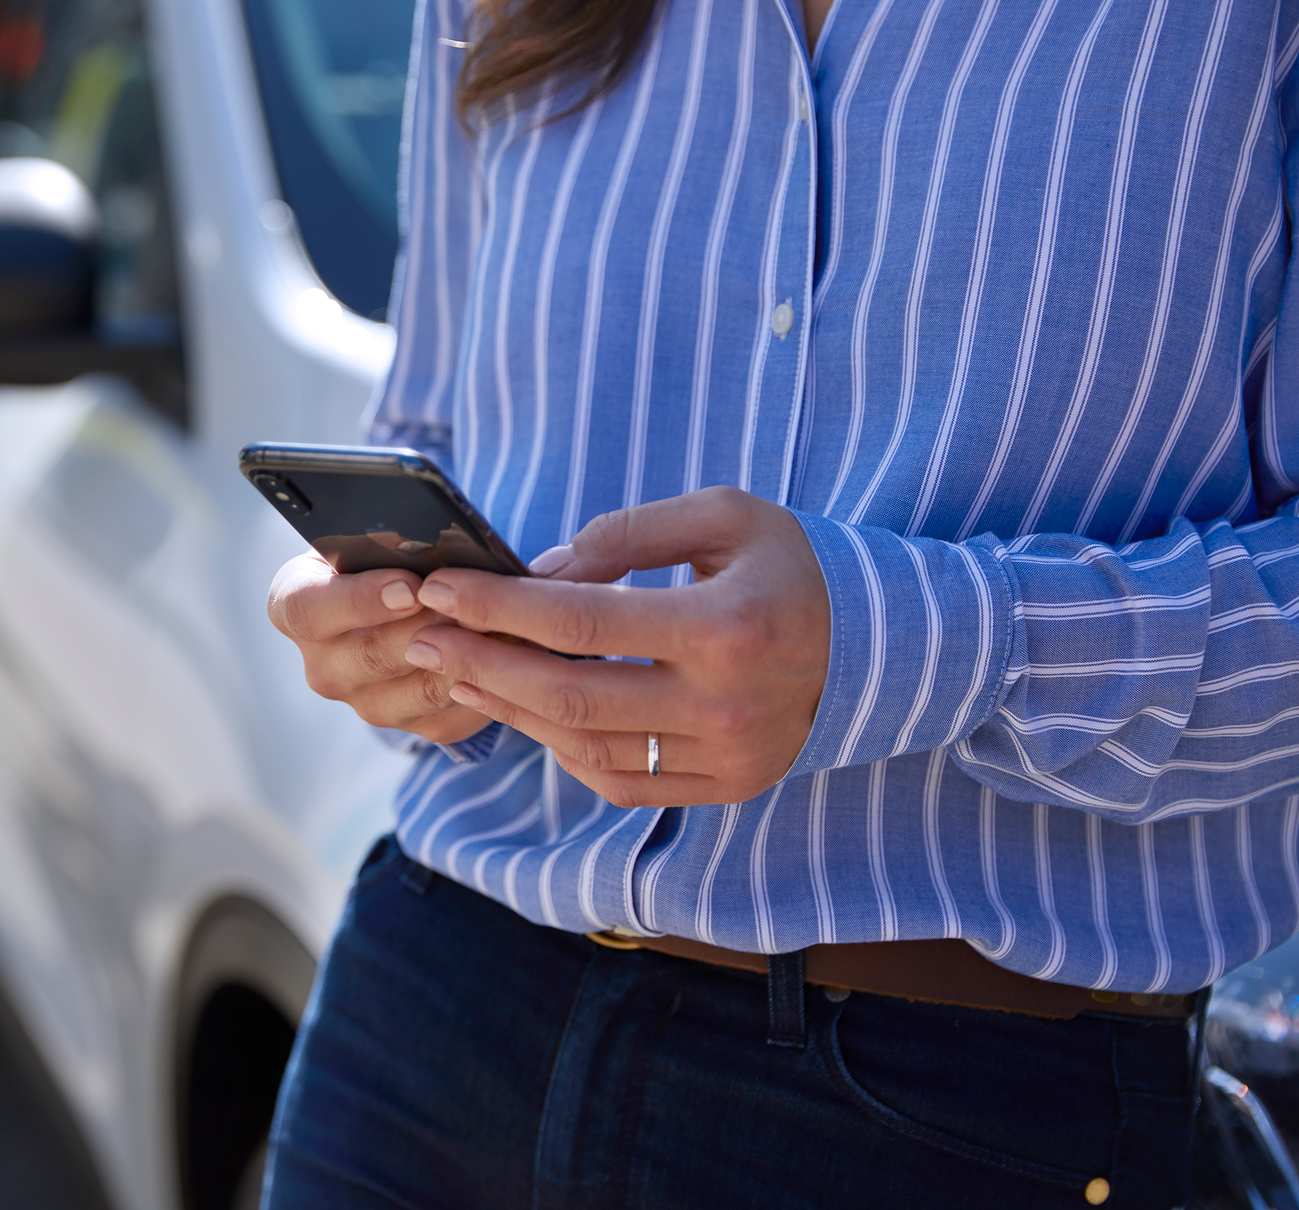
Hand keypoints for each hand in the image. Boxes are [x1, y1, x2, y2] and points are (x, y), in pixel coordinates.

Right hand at [267, 552, 493, 744]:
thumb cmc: (384, 556)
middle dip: (428, 626)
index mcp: (294, 608)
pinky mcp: (411, 726)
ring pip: (419, 688)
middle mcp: (322, 665)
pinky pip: (452, 713)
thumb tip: (428, 545)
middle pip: (370, 655)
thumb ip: (386, 543)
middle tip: (471, 602)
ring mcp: (364, 702)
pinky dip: (483, 683)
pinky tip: (508, 653)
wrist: (401, 601)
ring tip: (501, 622)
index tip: (408, 587)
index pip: (308, 611)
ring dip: (464, 655)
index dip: (359, 600)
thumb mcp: (372, 539)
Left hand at [401, 487, 828, 806]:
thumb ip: (627, 535)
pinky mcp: (726, 788)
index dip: (498, 605)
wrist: (883, 644)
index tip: (439, 587)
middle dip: (480, 664)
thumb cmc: (791, 565)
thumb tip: (538, 571)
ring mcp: (727, 759)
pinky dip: (562, 746)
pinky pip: (621, 781)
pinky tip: (524, 707)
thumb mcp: (722, 516)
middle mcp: (726, 706)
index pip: (580, 622)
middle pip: (569, 696)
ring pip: (585, 747)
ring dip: (508, 708)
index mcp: (726, 628)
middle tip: (419, 637)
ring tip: (454, 670)